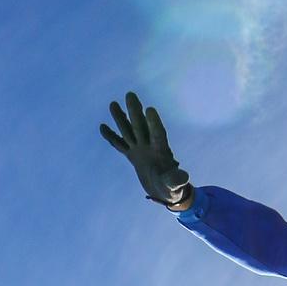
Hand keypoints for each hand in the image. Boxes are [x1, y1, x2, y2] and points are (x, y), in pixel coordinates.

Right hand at [99, 92, 193, 209]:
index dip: (154, 123)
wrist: (165, 191)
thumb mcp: (174, 185)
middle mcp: (149, 147)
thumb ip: (176, 179)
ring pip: (128, 131)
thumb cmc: (172, 188)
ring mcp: (140, 150)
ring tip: (112, 103)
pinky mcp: (133, 156)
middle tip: (130, 94)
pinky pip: (120, 144)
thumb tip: (184, 178)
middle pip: (140, 127)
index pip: (157, 135)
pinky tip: (102, 126)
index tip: (150, 109)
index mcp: (161, 151)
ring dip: (121, 118)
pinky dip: (111, 137)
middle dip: (135, 111)